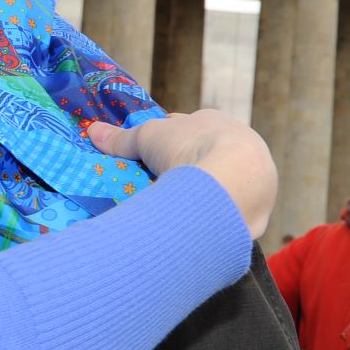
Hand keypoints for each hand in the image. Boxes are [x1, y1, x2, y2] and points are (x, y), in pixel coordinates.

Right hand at [87, 109, 277, 239]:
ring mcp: (255, 179)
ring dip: (203, 195)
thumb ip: (121, 138)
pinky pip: (229, 212)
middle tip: (159, 184)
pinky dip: (212, 217)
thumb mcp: (147, 137)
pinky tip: (193, 226)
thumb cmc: (189, 147)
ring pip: (223, 185)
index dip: (167, 141)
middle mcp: (243, 147)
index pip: (189, 128)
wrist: (232, 181)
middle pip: (207, 158)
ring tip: (173, 210)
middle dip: (186, 169)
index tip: (149, 155)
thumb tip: (92, 131)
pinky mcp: (257, 210)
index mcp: (219, 122)